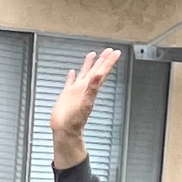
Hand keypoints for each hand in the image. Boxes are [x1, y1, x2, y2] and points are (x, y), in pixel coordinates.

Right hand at [49, 50, 119, 170]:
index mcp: (90, 88)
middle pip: (96, 71)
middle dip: (103, 60)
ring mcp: (76, 91)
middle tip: (109, 50)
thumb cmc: (75, 120)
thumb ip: (92, 88)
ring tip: (92, 54)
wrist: (65, 130)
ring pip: (84, 74)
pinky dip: (72, 77)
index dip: (109, 62)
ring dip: (89, 64)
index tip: (115, 52)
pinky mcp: (67, 95)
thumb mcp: (85, 103)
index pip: (102, 72)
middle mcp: (85, 88)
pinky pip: (70, 83)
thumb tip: (98, 75)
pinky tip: (72, 72)